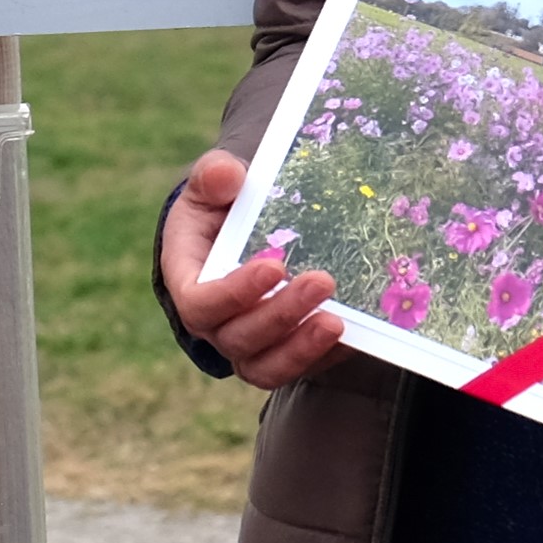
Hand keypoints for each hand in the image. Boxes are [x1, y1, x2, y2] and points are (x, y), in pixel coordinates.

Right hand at [158, 147, 349, 390]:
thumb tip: (227, 174)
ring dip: (302, 349)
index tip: (273, 266)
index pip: (200, 303)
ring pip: (266, 367)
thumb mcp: (211, 184)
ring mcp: (249, 344)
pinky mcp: (282, 352)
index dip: (233, 293)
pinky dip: (325, 356)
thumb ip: (213, 176)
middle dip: (281, 314)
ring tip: (337, 322)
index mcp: (188, 281)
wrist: (238, 233)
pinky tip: (354, 332)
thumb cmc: (221, 207)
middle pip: (239, 338)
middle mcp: (215, 323)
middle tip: (321, 282)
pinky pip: (301, 368)